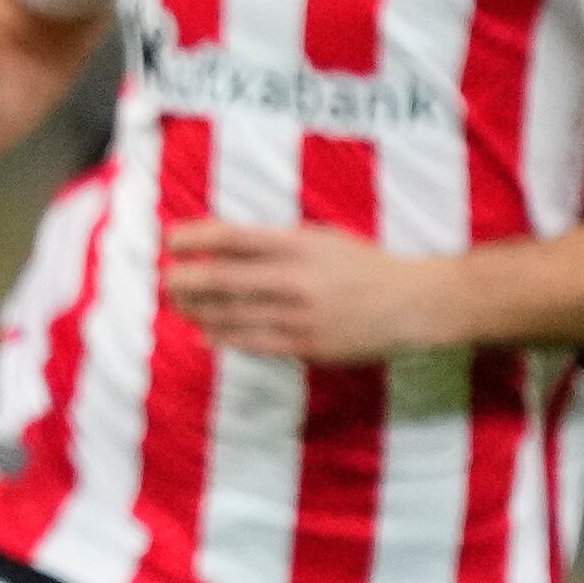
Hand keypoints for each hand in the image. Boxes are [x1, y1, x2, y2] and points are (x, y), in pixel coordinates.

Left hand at [165, 221, 440, 364]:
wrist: (414, 304)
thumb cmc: (361, 266)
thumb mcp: (321, 239)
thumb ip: (274, 242)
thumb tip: (217, 243)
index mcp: (300, 245)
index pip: (231, 237)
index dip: (193, 238)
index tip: (170, 241)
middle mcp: (295, 279)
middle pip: (219, 279)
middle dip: (182, 281)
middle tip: (168, 280)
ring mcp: (298, 315)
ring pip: (227, 315)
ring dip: (194, 310)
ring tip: (180, 304)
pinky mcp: (304, 346)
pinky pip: (248, 342)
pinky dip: (219, 337)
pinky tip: (203, 333)